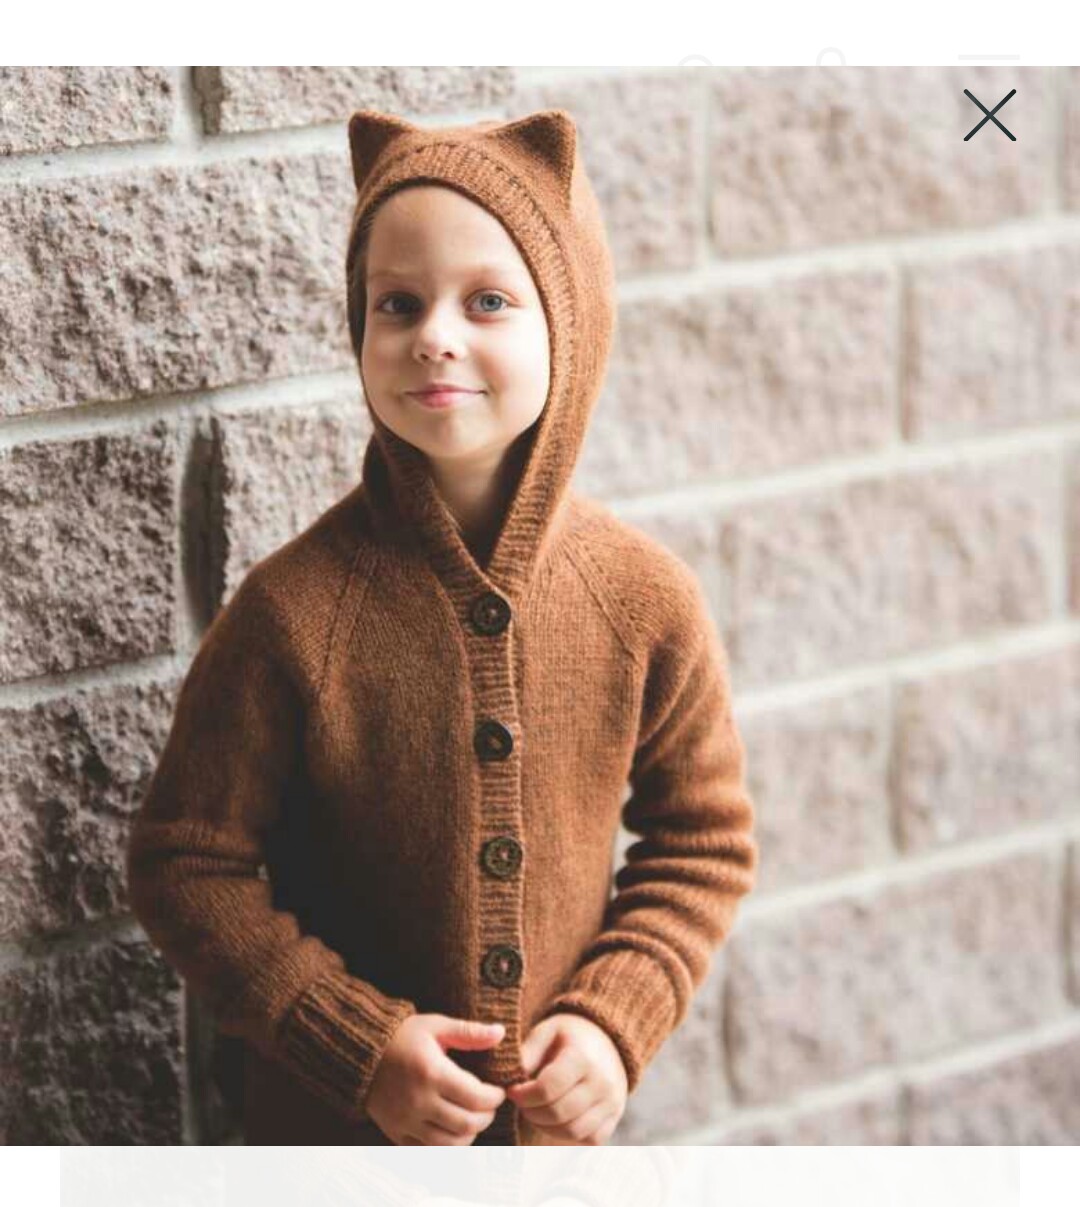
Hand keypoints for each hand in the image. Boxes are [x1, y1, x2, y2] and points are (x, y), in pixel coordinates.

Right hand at [366, 1013, 506, 1144]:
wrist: (363, 1052)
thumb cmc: (404, 1036)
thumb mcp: (436, 1026)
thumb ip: (469, 1032)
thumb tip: (501, 1033)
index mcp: (431, 1072)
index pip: (476, 1098)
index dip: (495, 1098)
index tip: (499, 1091)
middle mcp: (418, 1101)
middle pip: (466, 1124)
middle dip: (486, 1116)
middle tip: (489, 1106)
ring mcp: (406, 1121)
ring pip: (449, 1143)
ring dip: (469, 1134)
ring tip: (474, 1118)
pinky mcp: (396, 1133)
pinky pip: (427, 1150)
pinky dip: (446, 1145)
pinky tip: (453, 1130)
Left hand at [506, 1013, 626, 1144]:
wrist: (607, 1041)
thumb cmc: (570, 1037)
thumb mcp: (548, 1031)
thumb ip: (528, 1052)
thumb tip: (511, 1078)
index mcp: (583, 1057)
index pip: (547, 1088)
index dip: (523, 1095)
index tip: (512, 1091)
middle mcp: (602, 1082)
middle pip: (558, 1113)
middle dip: (531, 1112)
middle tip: (521, 1103)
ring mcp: (611, 1103)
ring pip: (572, 1131)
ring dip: (546, 1127)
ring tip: (535, 1111)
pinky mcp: (614, 1118)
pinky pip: (588, 1139)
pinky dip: (567, 1135)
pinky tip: (555, 1120)